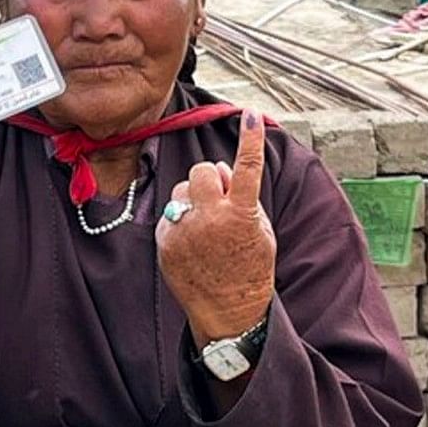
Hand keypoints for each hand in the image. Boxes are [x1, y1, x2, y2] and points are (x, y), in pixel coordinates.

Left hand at [155, 119, 275, 341]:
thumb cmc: (250, 267)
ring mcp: (184, 231)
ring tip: (207, 226)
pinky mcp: (166, 242)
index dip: (251, 139)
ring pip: (182, 190)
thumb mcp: (261, 230)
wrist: (229, 311)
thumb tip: (219, 173)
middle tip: (220, 197)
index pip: (246, 167)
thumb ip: (243, 198)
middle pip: (202, 170)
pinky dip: (181, 220)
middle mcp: (210, 219)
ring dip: (194, 198)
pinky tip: (194, 242)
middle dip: (210, 178)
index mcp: (240, 215)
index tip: (252, 115)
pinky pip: (171, 214)